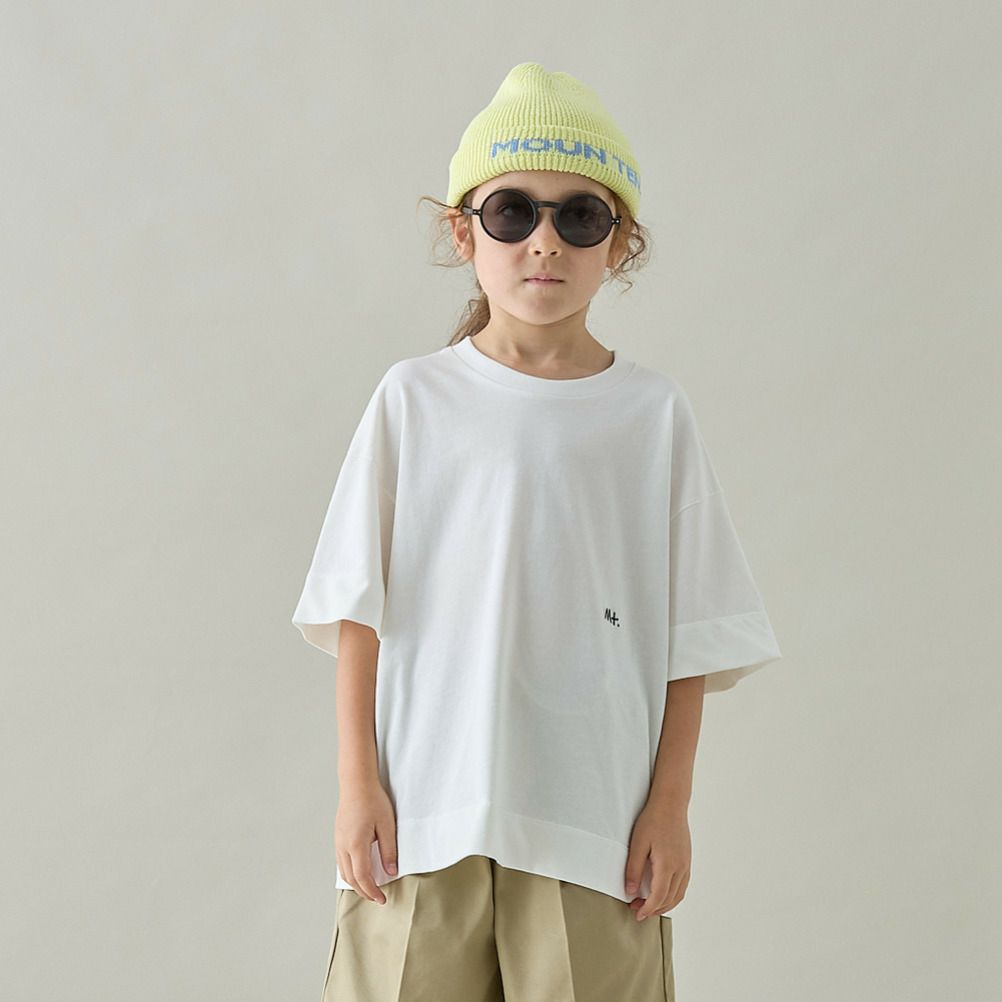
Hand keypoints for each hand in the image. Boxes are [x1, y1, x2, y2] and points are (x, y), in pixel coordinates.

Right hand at [335, 780, 397, 903]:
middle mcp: (343, 846)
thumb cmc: (373, 801)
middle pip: (351, 879)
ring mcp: (338, 842)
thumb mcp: (387, 826)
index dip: (372, 892)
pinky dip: (350, 873)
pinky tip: (360, 872)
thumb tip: (391, 872)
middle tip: (377, 898)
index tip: (382, 899)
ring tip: (369, 888)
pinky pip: (341, 862)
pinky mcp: (338, 837)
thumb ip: (389, 851)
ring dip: (356, 884)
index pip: (363, 878)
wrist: (356, 784)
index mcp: (356, 845)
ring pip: (344, 872)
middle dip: (364, 892)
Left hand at [624, 799, 690, 919]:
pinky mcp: (687, 860)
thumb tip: (630, 892)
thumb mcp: (637, 843)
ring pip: (678, 895)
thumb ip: (633, 868)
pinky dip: (672, 895)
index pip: (659, 897)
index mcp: (668, 865)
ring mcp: (686, 865)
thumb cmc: (652, 820)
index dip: (648, 909)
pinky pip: (682, 886)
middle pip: (670, 899)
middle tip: (637, 909)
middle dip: (654, 909)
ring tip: (648, 905)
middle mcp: (680, 868)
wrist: (671, 804)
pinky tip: (662, 893)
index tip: (636, 914)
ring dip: (664, 904)